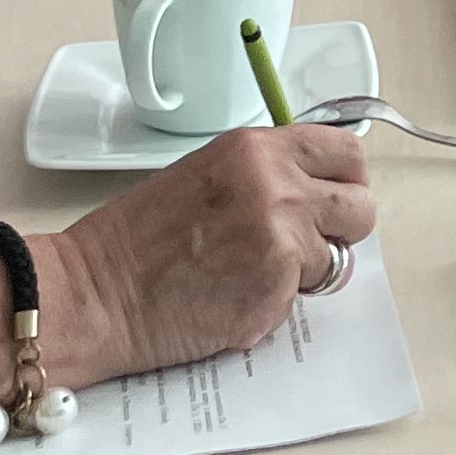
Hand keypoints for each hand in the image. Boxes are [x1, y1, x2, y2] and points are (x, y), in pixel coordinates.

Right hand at [38, 124, 376, 387]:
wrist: (94, 293)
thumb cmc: (138, 241)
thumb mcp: (210, 176)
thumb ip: (266, 176)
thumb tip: (314, 193)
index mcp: (259, 149)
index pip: (346, 153)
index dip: (345, 182)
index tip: (332, 200)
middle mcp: (278, 186)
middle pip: (361, 207)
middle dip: (339, 232)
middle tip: (299, 246)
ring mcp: (281, 238)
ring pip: (336, 260)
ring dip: (304, 274)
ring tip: (247, 274)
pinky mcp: (275, 288)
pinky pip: (302, 300)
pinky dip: (274, 305)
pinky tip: (230, 298)